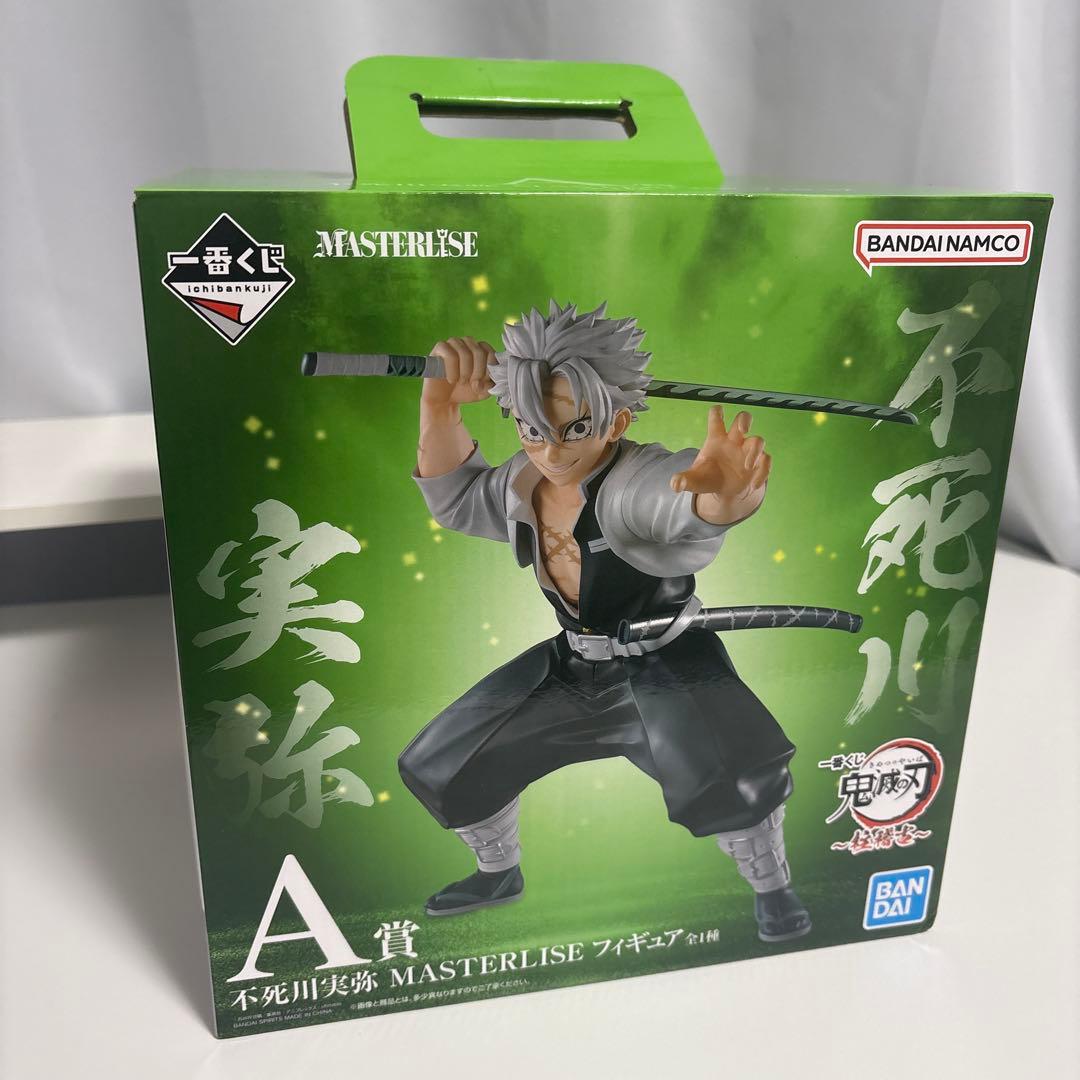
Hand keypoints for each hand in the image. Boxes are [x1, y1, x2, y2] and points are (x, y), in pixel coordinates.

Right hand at [421, 337, 495, 406]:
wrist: (444, 401)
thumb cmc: (464, 392)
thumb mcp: (484, 390)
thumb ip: (493, 382)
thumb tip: (497, 375)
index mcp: (480, 351)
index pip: (489, 351)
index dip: (489, 367)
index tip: (485, 381)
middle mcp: (467, 344)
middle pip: (478, 350)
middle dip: (478, 371)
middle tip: (473, 385)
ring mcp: (453, 344)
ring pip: (464, 351)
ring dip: (465, 371)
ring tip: (461, 382)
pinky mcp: (440, 348)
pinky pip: (449, 354)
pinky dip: (452, 369)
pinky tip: (451, 379)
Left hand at [670, 407, 771, 525]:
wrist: (723, 490)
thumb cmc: (708, 477)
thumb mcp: (694, 480)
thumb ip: (684, 480)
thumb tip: (675, 484)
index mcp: (716, 438)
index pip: (716, 418)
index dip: (717, 412)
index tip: (718, 411)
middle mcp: (734, 441)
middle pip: (743, 419)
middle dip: (744, 420)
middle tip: (743, 429)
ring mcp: (748, 451)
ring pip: (758, 440)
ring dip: (755, 451)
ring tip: (746, 467)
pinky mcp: (758, 464)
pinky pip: (766, 461)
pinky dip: (763, 472)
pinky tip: (753, 485)